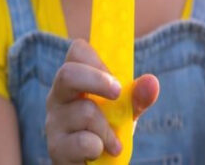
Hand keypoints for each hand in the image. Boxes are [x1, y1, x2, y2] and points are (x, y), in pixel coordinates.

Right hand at [46, 39, 159, 163]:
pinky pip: (84, 141)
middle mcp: (58, 96)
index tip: (116, 78)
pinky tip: (99, 152)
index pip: (78, 51)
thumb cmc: (107, 131)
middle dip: (98, 81)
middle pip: (67, 74)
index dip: (98, 59)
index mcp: (75, 80)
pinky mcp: (56, 147)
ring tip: (114, 143)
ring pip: (86, 112)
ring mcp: (53, 122)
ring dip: (109, 129)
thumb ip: (137, 97)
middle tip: (118, 93)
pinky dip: (100, 147)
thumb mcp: (125, 112)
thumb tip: (151, 82)